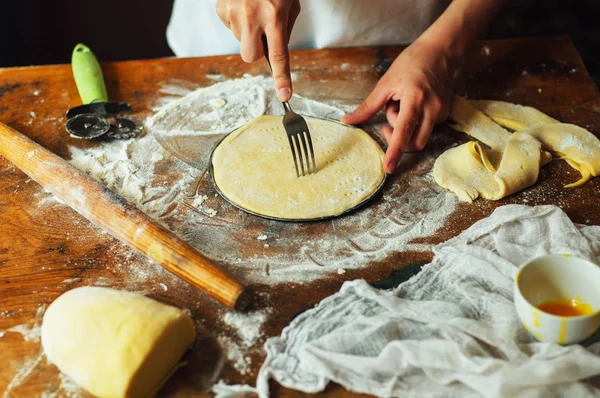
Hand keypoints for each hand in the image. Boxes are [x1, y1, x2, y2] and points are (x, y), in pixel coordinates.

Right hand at [216, 0, 300, 100]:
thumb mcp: (290, 5)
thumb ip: (283, 30)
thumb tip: (273, 54)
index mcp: (274, 16)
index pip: (279, 55)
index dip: (281, 78)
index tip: (284, 95)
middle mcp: (252, 16)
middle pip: (250, 56)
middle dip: (256, 52)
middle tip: (262, 36)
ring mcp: (233, 13)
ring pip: (240, 41)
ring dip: (248, 32)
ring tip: (253, 9)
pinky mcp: (221, 9)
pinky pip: (230, 27)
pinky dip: (237, 21)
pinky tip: (242, 5)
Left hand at [341, 40, 455, 173]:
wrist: (440, 51)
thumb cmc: (411, 63)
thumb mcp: (385, 83)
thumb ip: (367, 107)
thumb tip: (346, 120)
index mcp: (415, 98)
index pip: (404, 131)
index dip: (395, 151)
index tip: (389, 167)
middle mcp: (432, 108)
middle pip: (415, 142)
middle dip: (399, 139)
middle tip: (389, 118)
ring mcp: (441, 111)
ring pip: (420, 136)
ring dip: (406, 127)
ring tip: (402, 105)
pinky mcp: (446, 113)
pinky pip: (426, 127)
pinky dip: (416, 121)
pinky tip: (414, 103)